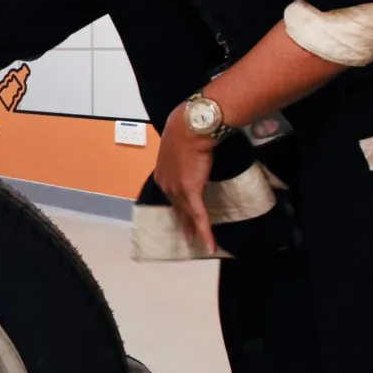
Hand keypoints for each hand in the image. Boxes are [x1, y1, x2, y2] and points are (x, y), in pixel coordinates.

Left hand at [154, 119, 218, 255]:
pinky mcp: (190, 192)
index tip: (184, 212)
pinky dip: (205, 232)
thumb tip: (191, 150)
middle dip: (183, 222)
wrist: (191, 127)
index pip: (171, 194)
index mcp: (162, 173)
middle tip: (188, 235)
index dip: (178, 205)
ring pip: (187, 215)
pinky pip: (199, 217)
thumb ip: (182, 153)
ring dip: (193, 229)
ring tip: (197, 242)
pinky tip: (210, 245)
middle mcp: (166, 184)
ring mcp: (177, 190)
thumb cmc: (186, 128)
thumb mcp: (179, 143)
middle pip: (177, 207)